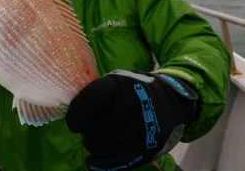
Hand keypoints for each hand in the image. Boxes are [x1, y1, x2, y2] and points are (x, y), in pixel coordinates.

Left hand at [66, 70, 197, 169]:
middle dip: (88, 135)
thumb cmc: (131, 91)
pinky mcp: (154, 142)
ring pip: (112, 144)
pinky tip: (92, 164)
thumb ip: (95, 95)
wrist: (171, 99)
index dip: (78, 113)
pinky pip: (126, 159)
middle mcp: (136, 100)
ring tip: (91, 146)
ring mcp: (147, 122)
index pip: (93, 98)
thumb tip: (73, 118)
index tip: (72, 125)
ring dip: (95, 149)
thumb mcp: (115, 83)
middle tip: (86, 136)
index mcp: (121, 82)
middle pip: (102, 125)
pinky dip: (105, 165)